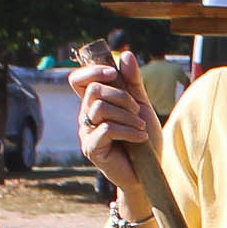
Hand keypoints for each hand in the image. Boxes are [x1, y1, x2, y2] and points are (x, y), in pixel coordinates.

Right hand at [74, 50, 162, 182]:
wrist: (148, 172)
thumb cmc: (143, 140)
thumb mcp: (141, 106)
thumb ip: (133, 82)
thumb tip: (126, 54)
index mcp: (94, 104)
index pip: (79, 79)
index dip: (92, 70)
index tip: (113, 74)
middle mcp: (85, 117)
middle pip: (94, 90)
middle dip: (121, 96)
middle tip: (136, 111)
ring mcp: (86, 133)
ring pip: (100, 108)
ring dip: (127, 116)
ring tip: (140, 127)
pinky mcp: (91, 148)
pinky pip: (107, 129)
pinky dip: (128, 131)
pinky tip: (140, 138)